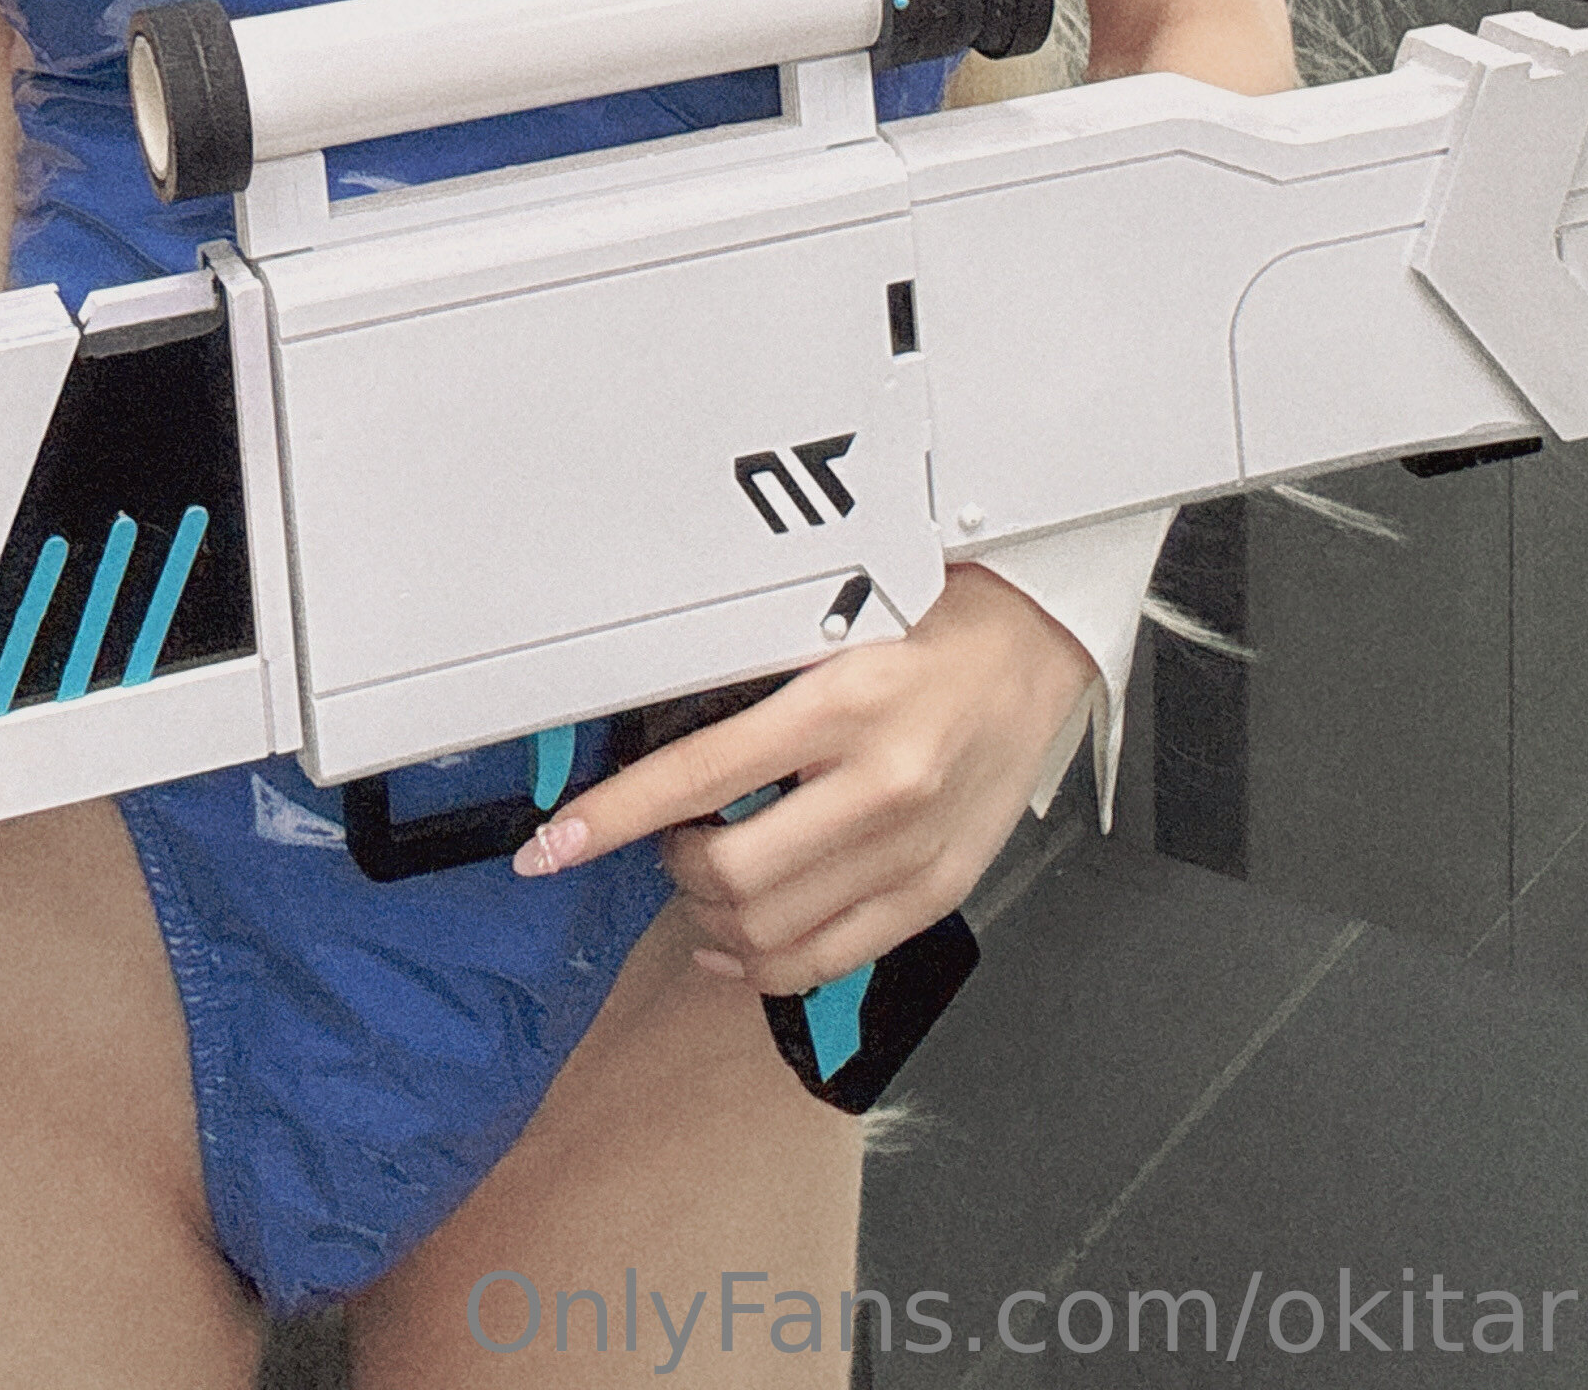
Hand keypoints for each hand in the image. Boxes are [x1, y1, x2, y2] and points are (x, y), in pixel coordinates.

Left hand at [510, 569, 1098, 996]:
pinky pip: (830, 957)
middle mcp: (880, 786)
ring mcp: (912, 851)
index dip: (613, 818)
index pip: (697, 776)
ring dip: (710, 920)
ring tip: (701, 882)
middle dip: (670, 865)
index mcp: (843, 706)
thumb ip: (758, 694)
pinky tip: (738, 943)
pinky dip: (765, 965)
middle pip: (730, 874)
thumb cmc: (933, 623)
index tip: (553, 845)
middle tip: (662, 839)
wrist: (1034, 646)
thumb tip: (661, 747)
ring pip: (771, 932)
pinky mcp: (935, 892)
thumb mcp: (834, 633)